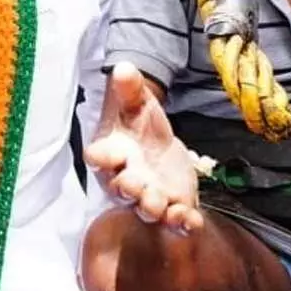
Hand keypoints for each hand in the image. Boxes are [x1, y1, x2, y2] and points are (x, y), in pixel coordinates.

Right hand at [85, 63, 202, 231]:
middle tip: (137, 183)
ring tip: (162, 204)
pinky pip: (175, 222)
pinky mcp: (172, 206)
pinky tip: (192, 221)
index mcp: (110, 153)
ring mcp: (148, 197)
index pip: (98, 157)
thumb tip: (124, 67)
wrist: (158, 143)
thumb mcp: (137, 101)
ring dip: (153, 208)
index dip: (99, 157)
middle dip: (128, 189)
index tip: (100, 155)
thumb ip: (129, 88)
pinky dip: (183, 224)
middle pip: (121, 189)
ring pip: (146, 209)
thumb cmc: (139, 123)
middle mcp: (125, 180)